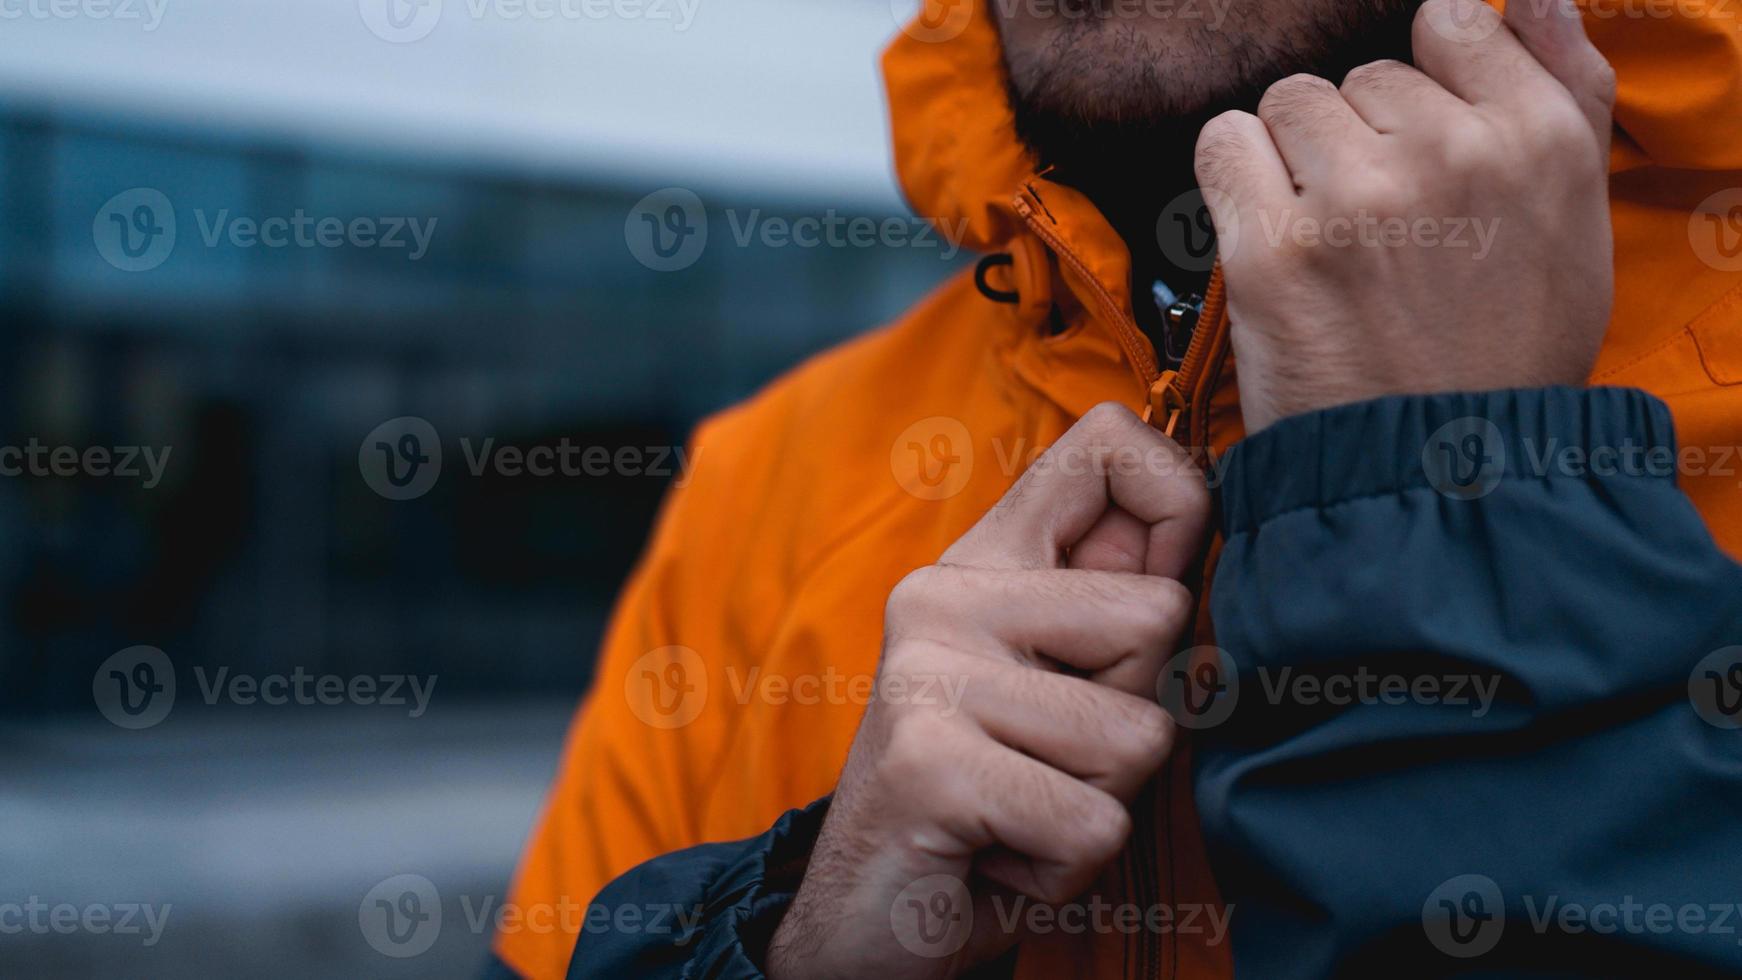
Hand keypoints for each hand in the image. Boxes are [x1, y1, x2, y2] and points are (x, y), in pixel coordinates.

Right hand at [765, 405, 1209, 979]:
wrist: (865, 919)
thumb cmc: (985, 804)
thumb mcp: (1048, 690)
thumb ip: (1107, 611)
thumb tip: (1197, 534)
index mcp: (982, 564)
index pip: (1103, 441)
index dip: (1177, 500)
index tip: (1157, 593)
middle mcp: (946, 595)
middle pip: (1161, 616)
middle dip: (1136, 720)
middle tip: (1047, 763)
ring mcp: (930, 671)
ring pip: (1140, 736)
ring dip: (1099, 805)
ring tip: (1021, 810)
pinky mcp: (929, 759)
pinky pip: (1094, 823)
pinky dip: (1064, 869)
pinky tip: (997, 856)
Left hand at [1194, 0, 1616, 432]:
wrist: (1435, 473)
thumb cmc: (1505, 351)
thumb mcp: (1578, 223)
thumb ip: (1566, 91)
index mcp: (1537, 138)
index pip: (1453, 18)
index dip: (1424, 73)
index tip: (1413, 137)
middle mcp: (1450, 154)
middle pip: (1362, 76)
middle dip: (1361, 139)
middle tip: (1381, 229)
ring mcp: (1356, 201)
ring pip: (1290, 103)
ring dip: (1293, 158)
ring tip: (1327, 235)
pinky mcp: (1275, 249)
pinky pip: (1225, 143)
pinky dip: (1234, 177)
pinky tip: (1268, 230)